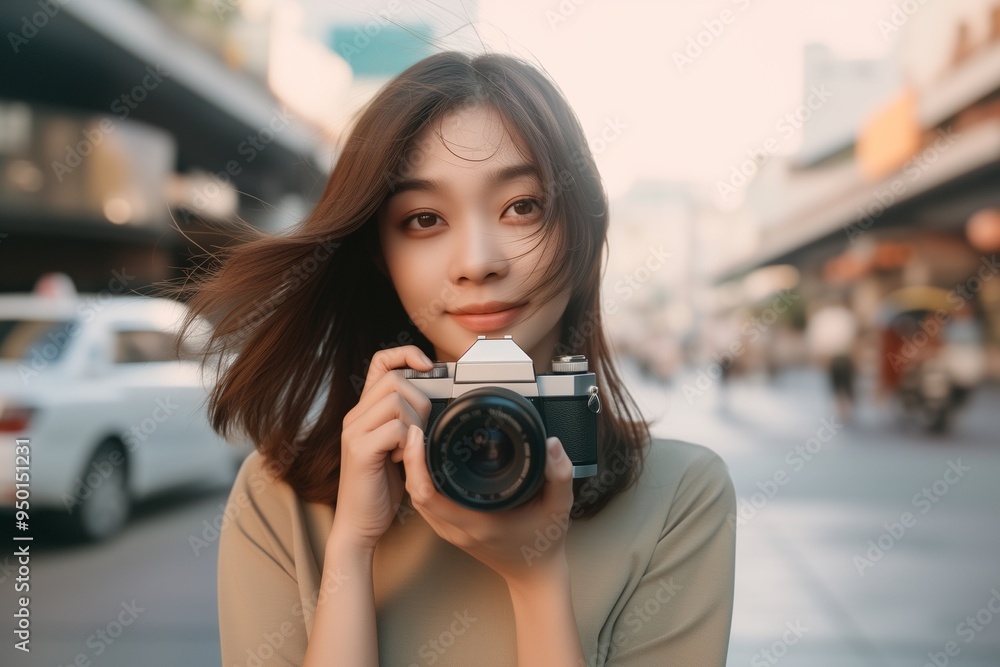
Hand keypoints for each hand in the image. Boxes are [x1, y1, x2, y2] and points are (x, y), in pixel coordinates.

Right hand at [333, 346, 433, 552]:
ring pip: (396, 401)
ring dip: (414, 423)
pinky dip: (407, 443)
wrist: (359, 525)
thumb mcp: (396, 448)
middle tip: (420, 430)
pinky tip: (400, 459)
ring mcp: (354, 432)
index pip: (380, 362)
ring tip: (408, 448)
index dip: (405, 354)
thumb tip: (434, 400)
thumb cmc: (380, 488)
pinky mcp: (359, 450)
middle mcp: (355, 416)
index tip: (428, 366)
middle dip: (420, 400)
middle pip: (395, 380)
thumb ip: (406, 423)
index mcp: (364, 412)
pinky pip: (395, 429)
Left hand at [401, 427, 575, 585]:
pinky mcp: (451, 532)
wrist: (535, 574)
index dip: (417, 462)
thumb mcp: (559, 506)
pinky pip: (426, 505)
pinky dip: (421, 483)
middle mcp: (459, 529)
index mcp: (478, 522)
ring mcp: (452, 533)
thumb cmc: (544, 544)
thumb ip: (560, 473)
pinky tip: (427, 465)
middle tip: (415, 431)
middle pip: (416, 493)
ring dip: (412, 471)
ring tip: (418, 442)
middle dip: (409, 460)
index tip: (419, 436)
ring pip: (417, 499)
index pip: (429, 493)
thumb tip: (552, 444)